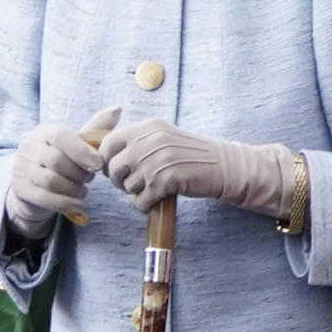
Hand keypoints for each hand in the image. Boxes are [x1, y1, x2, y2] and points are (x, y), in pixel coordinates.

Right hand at [6, 107, 120, 238]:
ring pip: (51, 181)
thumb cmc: (62, 163)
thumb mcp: (77, 146)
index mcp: (43, 132)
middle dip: (79, 174)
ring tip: (83, 192)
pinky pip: (45, 198)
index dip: (82, 151)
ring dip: (74, 189)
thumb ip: (95, 131)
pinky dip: (65, 203)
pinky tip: (78, 205)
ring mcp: (21, 169)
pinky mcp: (20, 190)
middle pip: (56, 161)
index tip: (98, 165)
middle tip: (89, 180)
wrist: (35, 188)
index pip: (60, 136)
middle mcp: (28, 147)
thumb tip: (117, 110)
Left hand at [100, 118, 296, 216]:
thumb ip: (139, 140)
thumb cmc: (192, 153)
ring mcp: (157, 161)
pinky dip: (144, 204)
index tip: (116, 168)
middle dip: (118, 180)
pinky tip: (155, 199)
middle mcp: (150, 141)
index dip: (107, 160)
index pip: (108, 143)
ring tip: (150, 188)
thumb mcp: (164, 136)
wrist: (224, 165)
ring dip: (134, 192)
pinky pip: (140, 201)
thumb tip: (108, 153)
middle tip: (131, 184)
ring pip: (126, 186)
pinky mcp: (166, 181)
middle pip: (113, 166)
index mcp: (148, 127)